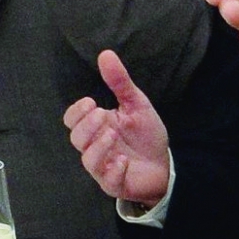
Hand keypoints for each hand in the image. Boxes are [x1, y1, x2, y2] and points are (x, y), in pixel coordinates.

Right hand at [63, 51, 171, 206]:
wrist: (167, 164)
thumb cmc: (146, 135)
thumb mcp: (136, 104)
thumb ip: (119, 82)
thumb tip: (105, 53)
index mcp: (95, 128)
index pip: (71, 120)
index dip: (76, 112)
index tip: (92, 102)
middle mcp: (94, 147)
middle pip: (75, 138)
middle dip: (86, 125)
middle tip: (103, 114)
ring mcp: (103, 167)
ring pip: (87, 159)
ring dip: (99, 145)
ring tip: (114, 134)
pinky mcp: (115, 184)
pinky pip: (107, 180)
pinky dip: (113, 169)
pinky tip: (124, 160)